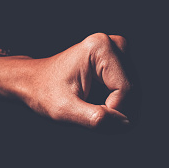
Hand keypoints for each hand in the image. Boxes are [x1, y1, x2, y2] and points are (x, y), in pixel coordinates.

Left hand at [0, 33, 133, 129]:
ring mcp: (121, 52)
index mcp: (101, 48)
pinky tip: (97, 105)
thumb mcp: (63, 110)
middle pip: (133, 92)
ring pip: (135, 95)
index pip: (125, 90)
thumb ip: (94, 118)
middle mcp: (116, 44)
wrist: (33, 81)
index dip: (112, 112)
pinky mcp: (122, 62)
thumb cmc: (44, 92)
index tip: (88, 116)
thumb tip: (126, 123)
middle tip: (88, 116)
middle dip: (115, 112)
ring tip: (90, 109)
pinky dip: (117, 106)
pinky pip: (131, 93)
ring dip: (117, 111)